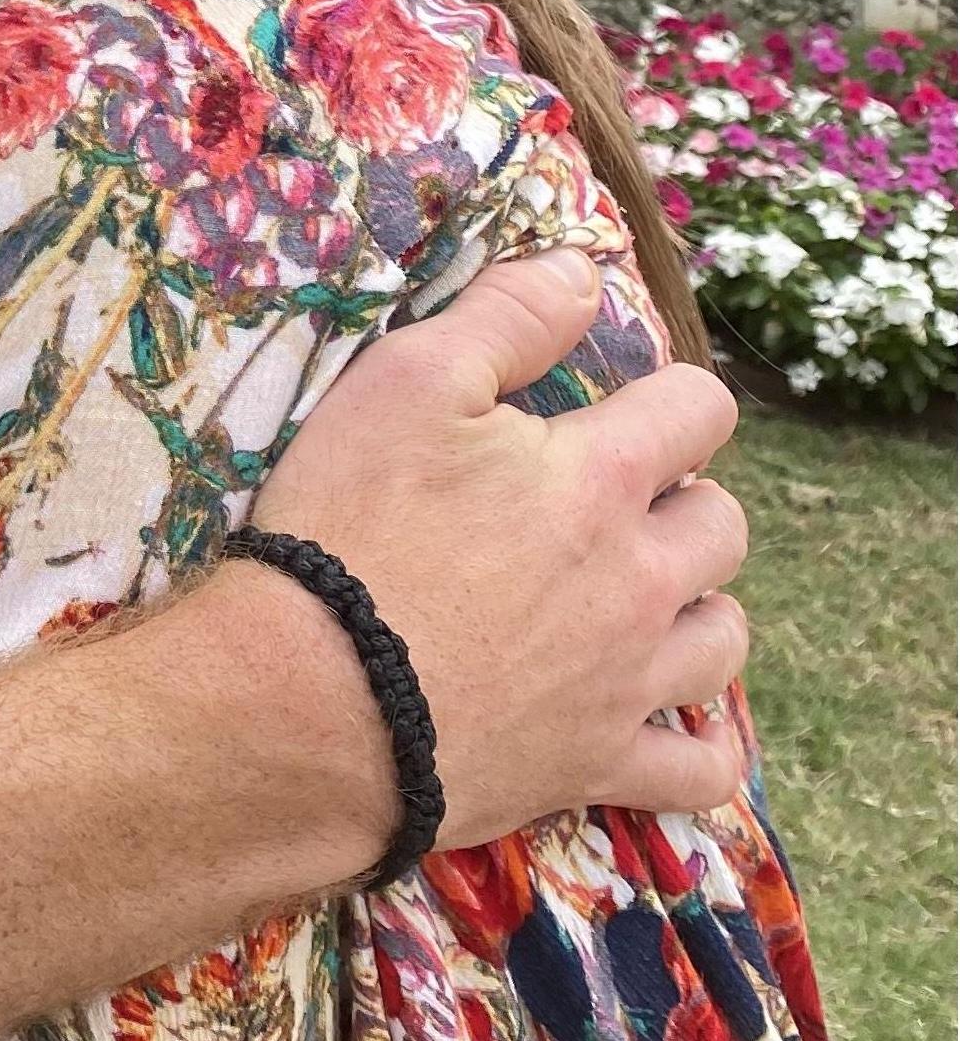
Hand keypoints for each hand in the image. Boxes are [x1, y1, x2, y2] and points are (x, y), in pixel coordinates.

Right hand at [249, 249, 748, 845]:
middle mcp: (641, 580)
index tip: (621, 402)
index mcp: (600, 478)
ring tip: (640, 597)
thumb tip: (584, 270)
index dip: (669, 392)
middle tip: (612, 499)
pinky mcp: (599, 764)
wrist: (314, 697)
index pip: (698, 409)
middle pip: (722, 527)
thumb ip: (506, 318)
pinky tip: (670, 722)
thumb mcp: (404, 383)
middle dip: (683, 498)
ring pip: (725, 640)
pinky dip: (699, 746)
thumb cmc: (351, 525)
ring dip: (697, 606)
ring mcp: (628, 682)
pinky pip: (700, 769)